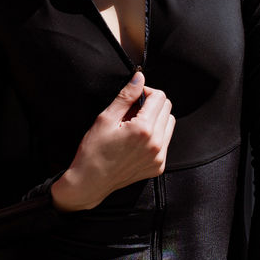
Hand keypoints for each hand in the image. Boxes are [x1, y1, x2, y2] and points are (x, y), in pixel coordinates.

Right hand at [51, 71, 174, 210]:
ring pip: (169, 124)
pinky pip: (165, 142)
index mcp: (144, 130)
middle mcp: (156, 144)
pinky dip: (155, 136)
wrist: (89, 182)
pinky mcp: (158, 167)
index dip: (146, 92)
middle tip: (131, 111)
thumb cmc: (93, 151)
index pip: (160, 97)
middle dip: (152, 104)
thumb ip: (126, 96)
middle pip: (167, 109)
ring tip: (134, 125)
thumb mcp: (106, 118)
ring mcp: (159, 157)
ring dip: (156, 119)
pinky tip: (137, 140)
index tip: (133, 97)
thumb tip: (139, 77)